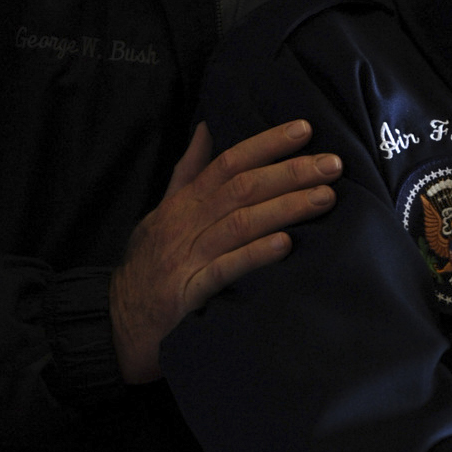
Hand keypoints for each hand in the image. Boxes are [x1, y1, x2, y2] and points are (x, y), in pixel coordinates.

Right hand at [110, 120, 340, 382]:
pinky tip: (285, 244)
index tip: (305, 129)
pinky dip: (255, 254)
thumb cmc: (148, 266)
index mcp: (184, 203)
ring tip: (325, 198)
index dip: (266, 143)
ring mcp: (187, 257)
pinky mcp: (188, 292)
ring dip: (285, 207)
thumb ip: (188, 172)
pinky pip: (225, 269)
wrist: (117, 323)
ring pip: (240, 223)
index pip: (228, 162)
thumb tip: (206, 128)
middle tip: (333, 165)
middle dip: (290, 172)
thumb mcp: (162, 212)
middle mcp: (186, 223)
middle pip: (242, 188)